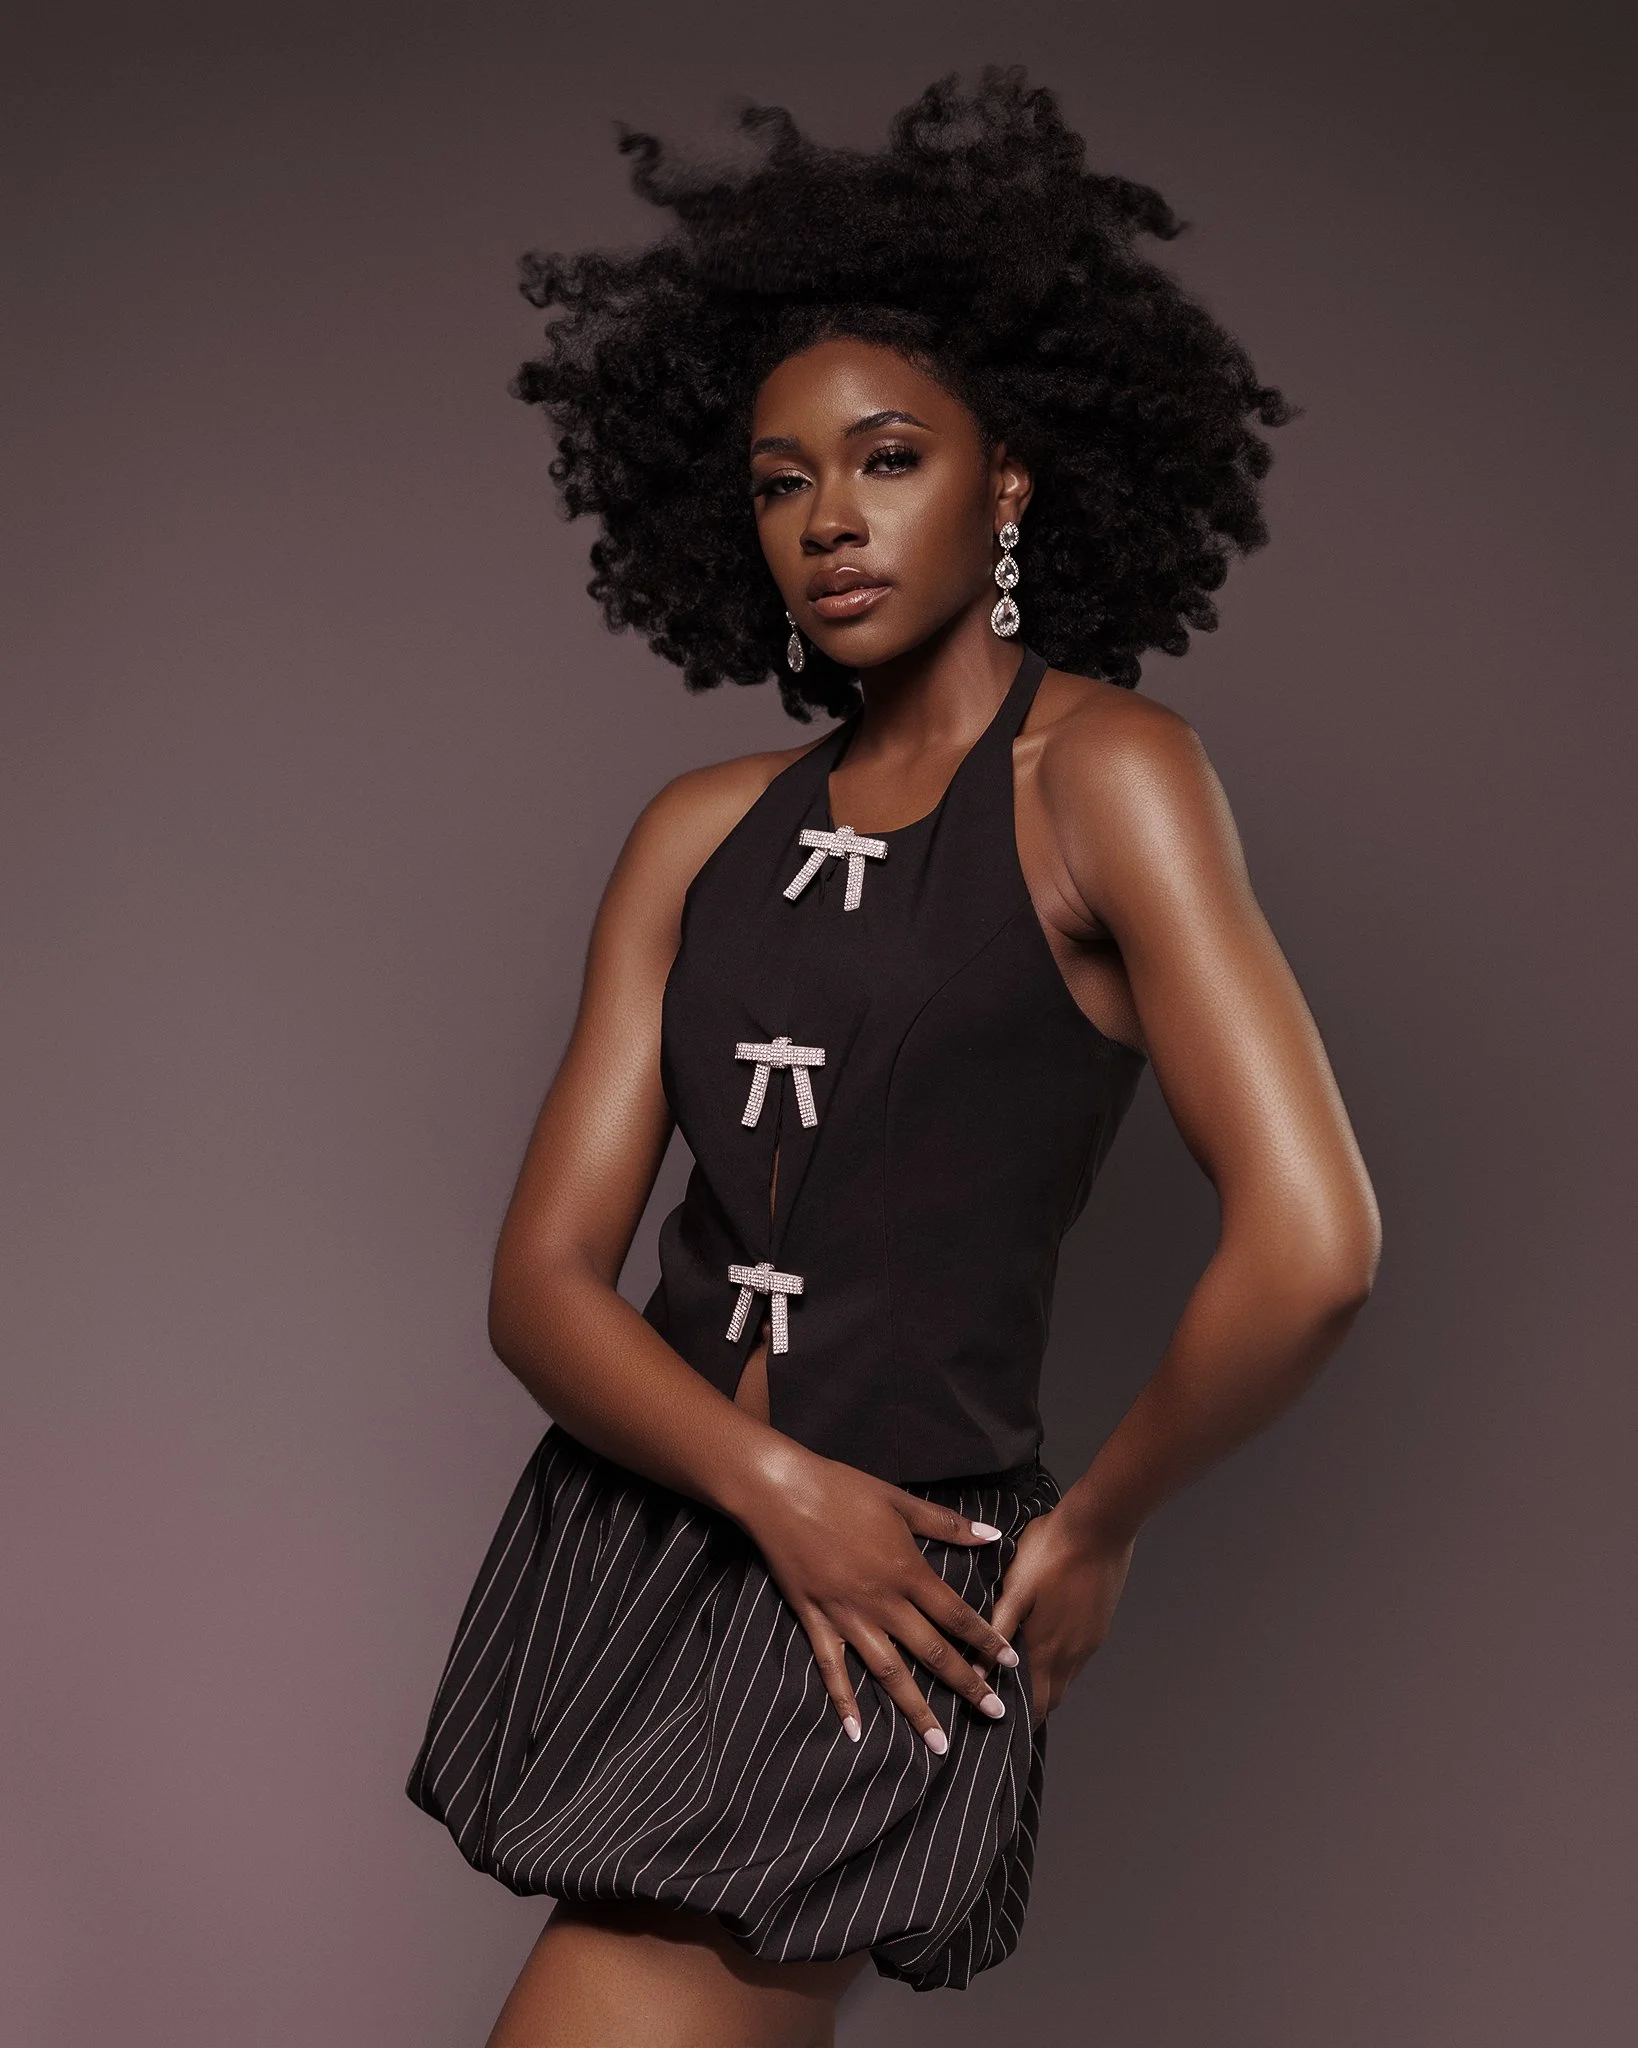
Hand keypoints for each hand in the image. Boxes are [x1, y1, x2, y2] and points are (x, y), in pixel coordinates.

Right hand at [737, 1446, 1022, 1752]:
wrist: (780, 1492)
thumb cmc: (842, 1490)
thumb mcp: (899, 1501)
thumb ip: (946, 1524)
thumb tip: (992, 1536)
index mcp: (907, 1572)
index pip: (957, 1615)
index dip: (987, 1640)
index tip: (1012, 1663)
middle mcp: (882, 1603)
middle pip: (932, 1652)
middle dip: (966, 1684)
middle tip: (994, 1714)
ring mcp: (847, 1617)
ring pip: (888, 1672)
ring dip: (916, 1709)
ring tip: (939, 1743)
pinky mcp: (815, 1621)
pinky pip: (831, 1668)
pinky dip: (843, 1700)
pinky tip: (856, 1731)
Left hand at [981, 1510, 1134, 1720]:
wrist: (1099, 1527)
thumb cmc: (1051, 1552)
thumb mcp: (1015, 1590)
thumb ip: (996, 1631)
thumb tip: (977, 1670)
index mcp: (1048, 1650)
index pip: (1036, 1705)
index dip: (1018, 1718)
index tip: (999, 1720)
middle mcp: (1073, 1654)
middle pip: (1053, 1699)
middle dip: (1033, 1708)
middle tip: (1008, 1707)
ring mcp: (1090, 1641)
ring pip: (1066, 1679)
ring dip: (1048, 1686)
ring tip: (1023, 1680)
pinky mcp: (1099, 1625)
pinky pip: (1077, 1659)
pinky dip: (1061, 1665)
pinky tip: (1047, 1646)